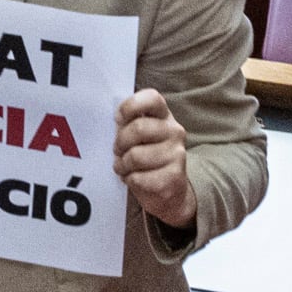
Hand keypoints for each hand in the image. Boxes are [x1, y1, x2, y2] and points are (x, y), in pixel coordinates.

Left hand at [115, 88, 193, 226]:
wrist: (169, 192)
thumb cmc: (146, 157)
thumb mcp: (138, 136)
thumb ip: (128, 123)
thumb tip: (115, 120)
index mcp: (164, 116)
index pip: (152, 98)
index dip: (131, 106)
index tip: (119, 118)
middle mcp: (175, 131)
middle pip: (138, 128)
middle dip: (120, 142)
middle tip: (118, 151)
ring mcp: (177, 154)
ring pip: (135, 156)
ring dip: (123, 165)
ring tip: (125, 167)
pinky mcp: (174, 177)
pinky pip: (138, 177)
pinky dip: (130, 180)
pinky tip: (134, 179)